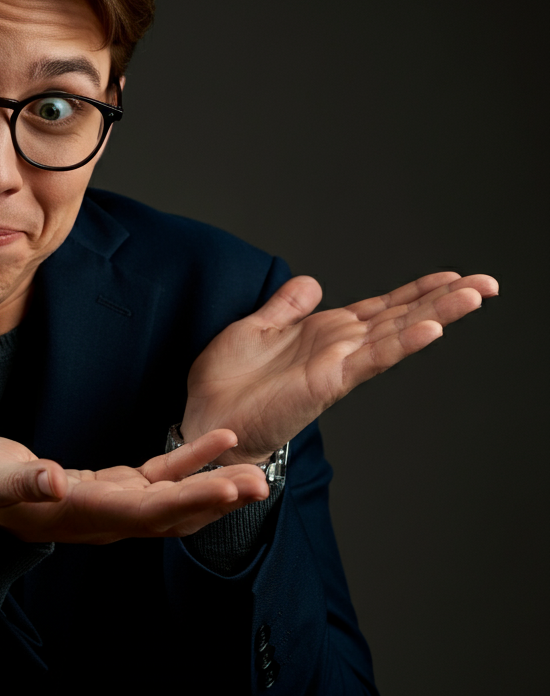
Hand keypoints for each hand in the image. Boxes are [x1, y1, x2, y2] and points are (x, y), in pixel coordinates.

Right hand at [0, 430, 268, 543]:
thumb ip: (24, 481)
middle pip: (173, 512)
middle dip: (217, 499)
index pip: (147, 512)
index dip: (189, 500)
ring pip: (174, 499)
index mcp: (83, 514)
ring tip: (256, 471)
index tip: (227, 489)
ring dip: (214, 487)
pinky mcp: (115, 487)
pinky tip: (217, 443)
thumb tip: (54, 481)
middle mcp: (108, 517)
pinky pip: (160, 477)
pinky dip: (190, 462)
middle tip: (262, 483)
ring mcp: (114, 504)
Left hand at [182, 271, 498, 463]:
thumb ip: (286, 306)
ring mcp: (337, 364)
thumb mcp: (255, 328)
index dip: (415, 290)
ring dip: (437, 312)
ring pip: (396, 332)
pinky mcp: (328, 382)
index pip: (380, 306)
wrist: (207, 420)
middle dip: (444, 298)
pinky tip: (431, 327)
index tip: (452, 274)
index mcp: (323, 332)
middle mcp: (338, 347)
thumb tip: (313, 281)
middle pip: (400, 316)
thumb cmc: (226, 382)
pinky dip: (402, 342)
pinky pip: (372, 358)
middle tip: (489, 282)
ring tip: (475, 294)